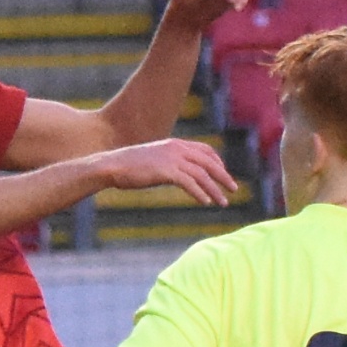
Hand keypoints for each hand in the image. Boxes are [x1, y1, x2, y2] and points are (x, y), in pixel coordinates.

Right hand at [96, 136, 240, 205]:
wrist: (112, 166)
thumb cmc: (128, 166)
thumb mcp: (152, 159)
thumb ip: (167, 162)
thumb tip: (175, 173)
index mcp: (175, 144)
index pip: (205, 150)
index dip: (217, 163)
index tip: (223, 174)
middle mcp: (177, 148)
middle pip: (209, 162)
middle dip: (223, 176)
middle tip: (234, 189)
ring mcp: (173, 159)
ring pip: (202, 175)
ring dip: (215, 189)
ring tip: (223, 202)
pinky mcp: (167, 171)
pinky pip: (190, 183)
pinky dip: (201, 193)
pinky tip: (206, 202)